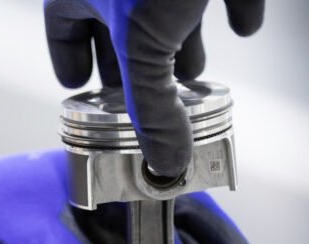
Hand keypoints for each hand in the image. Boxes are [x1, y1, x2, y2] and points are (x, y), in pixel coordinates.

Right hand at [44, 0, 264, 176]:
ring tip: (189, 72)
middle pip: (117, 25)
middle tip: (143, 94)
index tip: (80, 87)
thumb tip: (165, 163)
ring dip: (181, 40)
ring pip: (165, 5)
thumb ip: (153, 109)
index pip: (63, 29)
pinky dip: (231, 4)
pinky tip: (245, 23)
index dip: (70, 60)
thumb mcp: (145, 42)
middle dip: (135, 62)